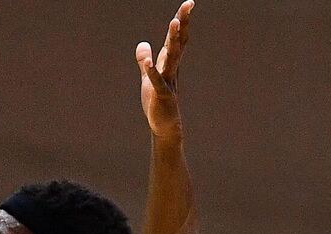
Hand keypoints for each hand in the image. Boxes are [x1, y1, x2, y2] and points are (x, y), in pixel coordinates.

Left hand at [136, 1, 193, 137]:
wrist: (164, 126)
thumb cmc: (157, 102)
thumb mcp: (148, 78)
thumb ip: (145, 60)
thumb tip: (141, 45)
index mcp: (169, 63)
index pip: (176, 38)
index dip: (181, 21)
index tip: (188, 3)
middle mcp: (171, 68)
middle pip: (178, 42)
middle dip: (182, 24)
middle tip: (188, 5)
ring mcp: (168, 81)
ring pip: (171, 57)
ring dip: (172, 40)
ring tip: (174, 23)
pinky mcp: (162, 95)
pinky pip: (158, 81)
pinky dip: (152, 72)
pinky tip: (148, 62)